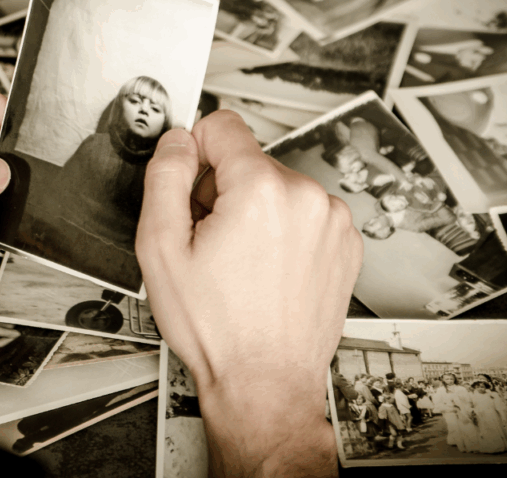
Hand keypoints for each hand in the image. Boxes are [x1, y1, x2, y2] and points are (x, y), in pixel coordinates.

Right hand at [136, 110, 361, 475]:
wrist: (264, 382)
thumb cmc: (218, 329)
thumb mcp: (160, 249)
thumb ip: (164, 178)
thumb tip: (177, 143)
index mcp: (262, 190)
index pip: (223, 125)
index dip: (195, 152)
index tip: (189, 183)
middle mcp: (306, 197)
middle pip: (249, 161)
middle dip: (223, 191)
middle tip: (210, 242)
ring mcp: (332, 221)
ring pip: (276, 187)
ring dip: (254, 212)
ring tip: (240, 262)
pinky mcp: (346, 243)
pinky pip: (302, 214)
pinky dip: (282, 232)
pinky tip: (266, 270)